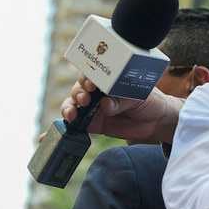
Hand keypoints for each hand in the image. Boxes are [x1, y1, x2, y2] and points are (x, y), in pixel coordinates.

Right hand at [59, 77, 181, 143]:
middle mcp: (97, 92)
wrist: (157, 120)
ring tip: (72, 114)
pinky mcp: (93, 124)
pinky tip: (52, 133)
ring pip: (73, 106)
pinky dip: (63, 129)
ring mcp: (93, 108)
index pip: (91, 74)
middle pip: (78, 89)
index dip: (87, 78)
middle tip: (85, 99)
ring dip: (69, 108)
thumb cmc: (149, 100)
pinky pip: (75, 125)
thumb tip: (105, 105)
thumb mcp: (138, 97)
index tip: (90, 83)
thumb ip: (121, 100)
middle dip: (78, 93)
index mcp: (107, 79)